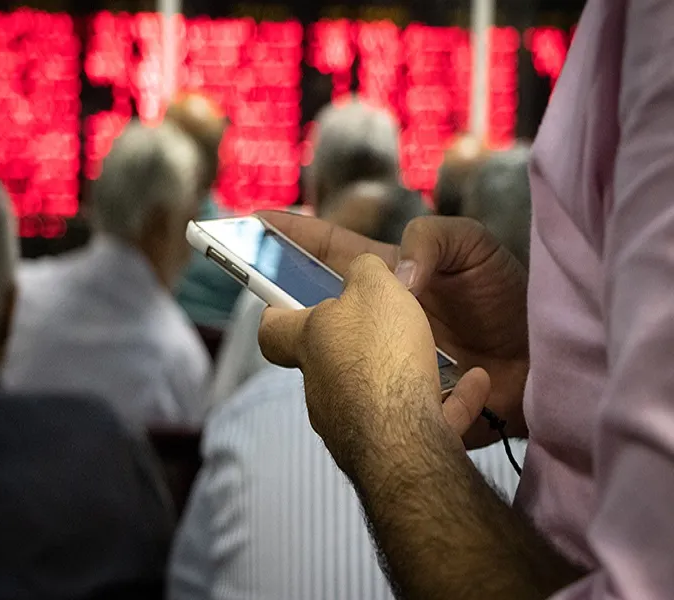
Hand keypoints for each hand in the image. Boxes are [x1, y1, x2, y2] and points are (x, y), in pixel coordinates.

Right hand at [257, 211, 528, 447]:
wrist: (546, 361)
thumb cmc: (510, 297)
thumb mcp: (474, 246)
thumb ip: (430, 241)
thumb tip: (394, 279)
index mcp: (387, 277)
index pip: (329, 250)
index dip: (292, 235)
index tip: (254, 223)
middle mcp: (376, 317)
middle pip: (317, 305)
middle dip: (283, 299)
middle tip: (258, 293)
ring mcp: (384, 357)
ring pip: (333, 356)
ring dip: (316, 353)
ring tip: (306, 352)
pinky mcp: (398, 394)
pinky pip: (368, 395)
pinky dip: (366, 392)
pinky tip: (380, 392)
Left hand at [259, 253, 490, 478]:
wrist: (406, 438)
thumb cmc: (381, 357)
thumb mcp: (374, 288)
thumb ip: (366, 270)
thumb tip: (360, 268)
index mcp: (311, 342)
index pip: (274, 328)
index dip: (278, 311)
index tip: (285, 300)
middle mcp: (323, 386)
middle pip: (331, 361)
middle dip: (358, 342)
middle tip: (386, 321)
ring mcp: (352, 423)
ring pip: (378, 393)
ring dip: (407, 374)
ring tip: (443, 354)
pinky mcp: (390, 450)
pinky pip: (422, 420)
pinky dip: (448, 401)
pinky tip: (475, 382)